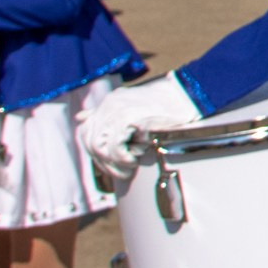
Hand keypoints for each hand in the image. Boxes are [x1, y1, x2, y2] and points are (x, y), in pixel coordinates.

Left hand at [78, 74, 201, 174]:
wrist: (187, 96)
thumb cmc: (167, 105)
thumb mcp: (133, 108)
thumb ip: (109, 114)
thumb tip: (81, 117)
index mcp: (109, 102)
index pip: (86, 130)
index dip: (95, 150)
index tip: (108, 162)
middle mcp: (108, 104)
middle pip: (90, 141)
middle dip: (104, 162)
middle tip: (122, 172)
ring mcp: (115, 110)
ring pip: (99, 146)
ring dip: (113, 162)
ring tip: (129, 166)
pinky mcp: (126, 117)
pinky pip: (115, 146)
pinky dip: (123, 158)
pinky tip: (135, 158)